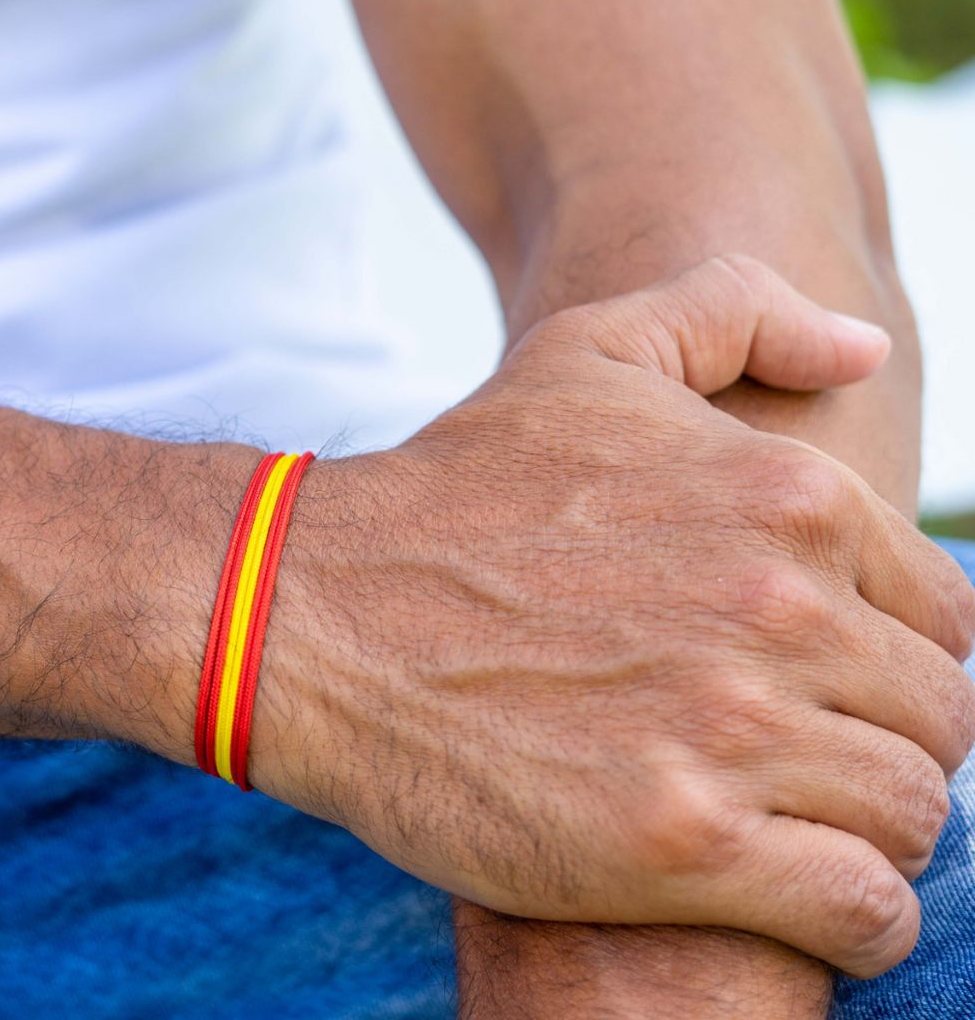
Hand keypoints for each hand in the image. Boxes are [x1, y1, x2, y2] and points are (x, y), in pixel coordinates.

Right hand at [252, 256, 974, 977]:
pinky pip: (860, 908)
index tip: (833, 683)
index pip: (942, 613)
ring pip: (909, 813)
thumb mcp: (590, 353)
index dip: (896, 654)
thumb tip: (863, 345)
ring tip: (797, 824)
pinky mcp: (679, 843)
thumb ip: (741, 313)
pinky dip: (856, 918)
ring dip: (871, 829)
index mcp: (789, 499)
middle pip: (935, 716)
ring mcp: (731, 729)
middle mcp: (780, 608)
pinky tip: (797, 893)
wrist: (320, 614)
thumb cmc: (457, 488)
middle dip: (885, 740)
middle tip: (803, 757)